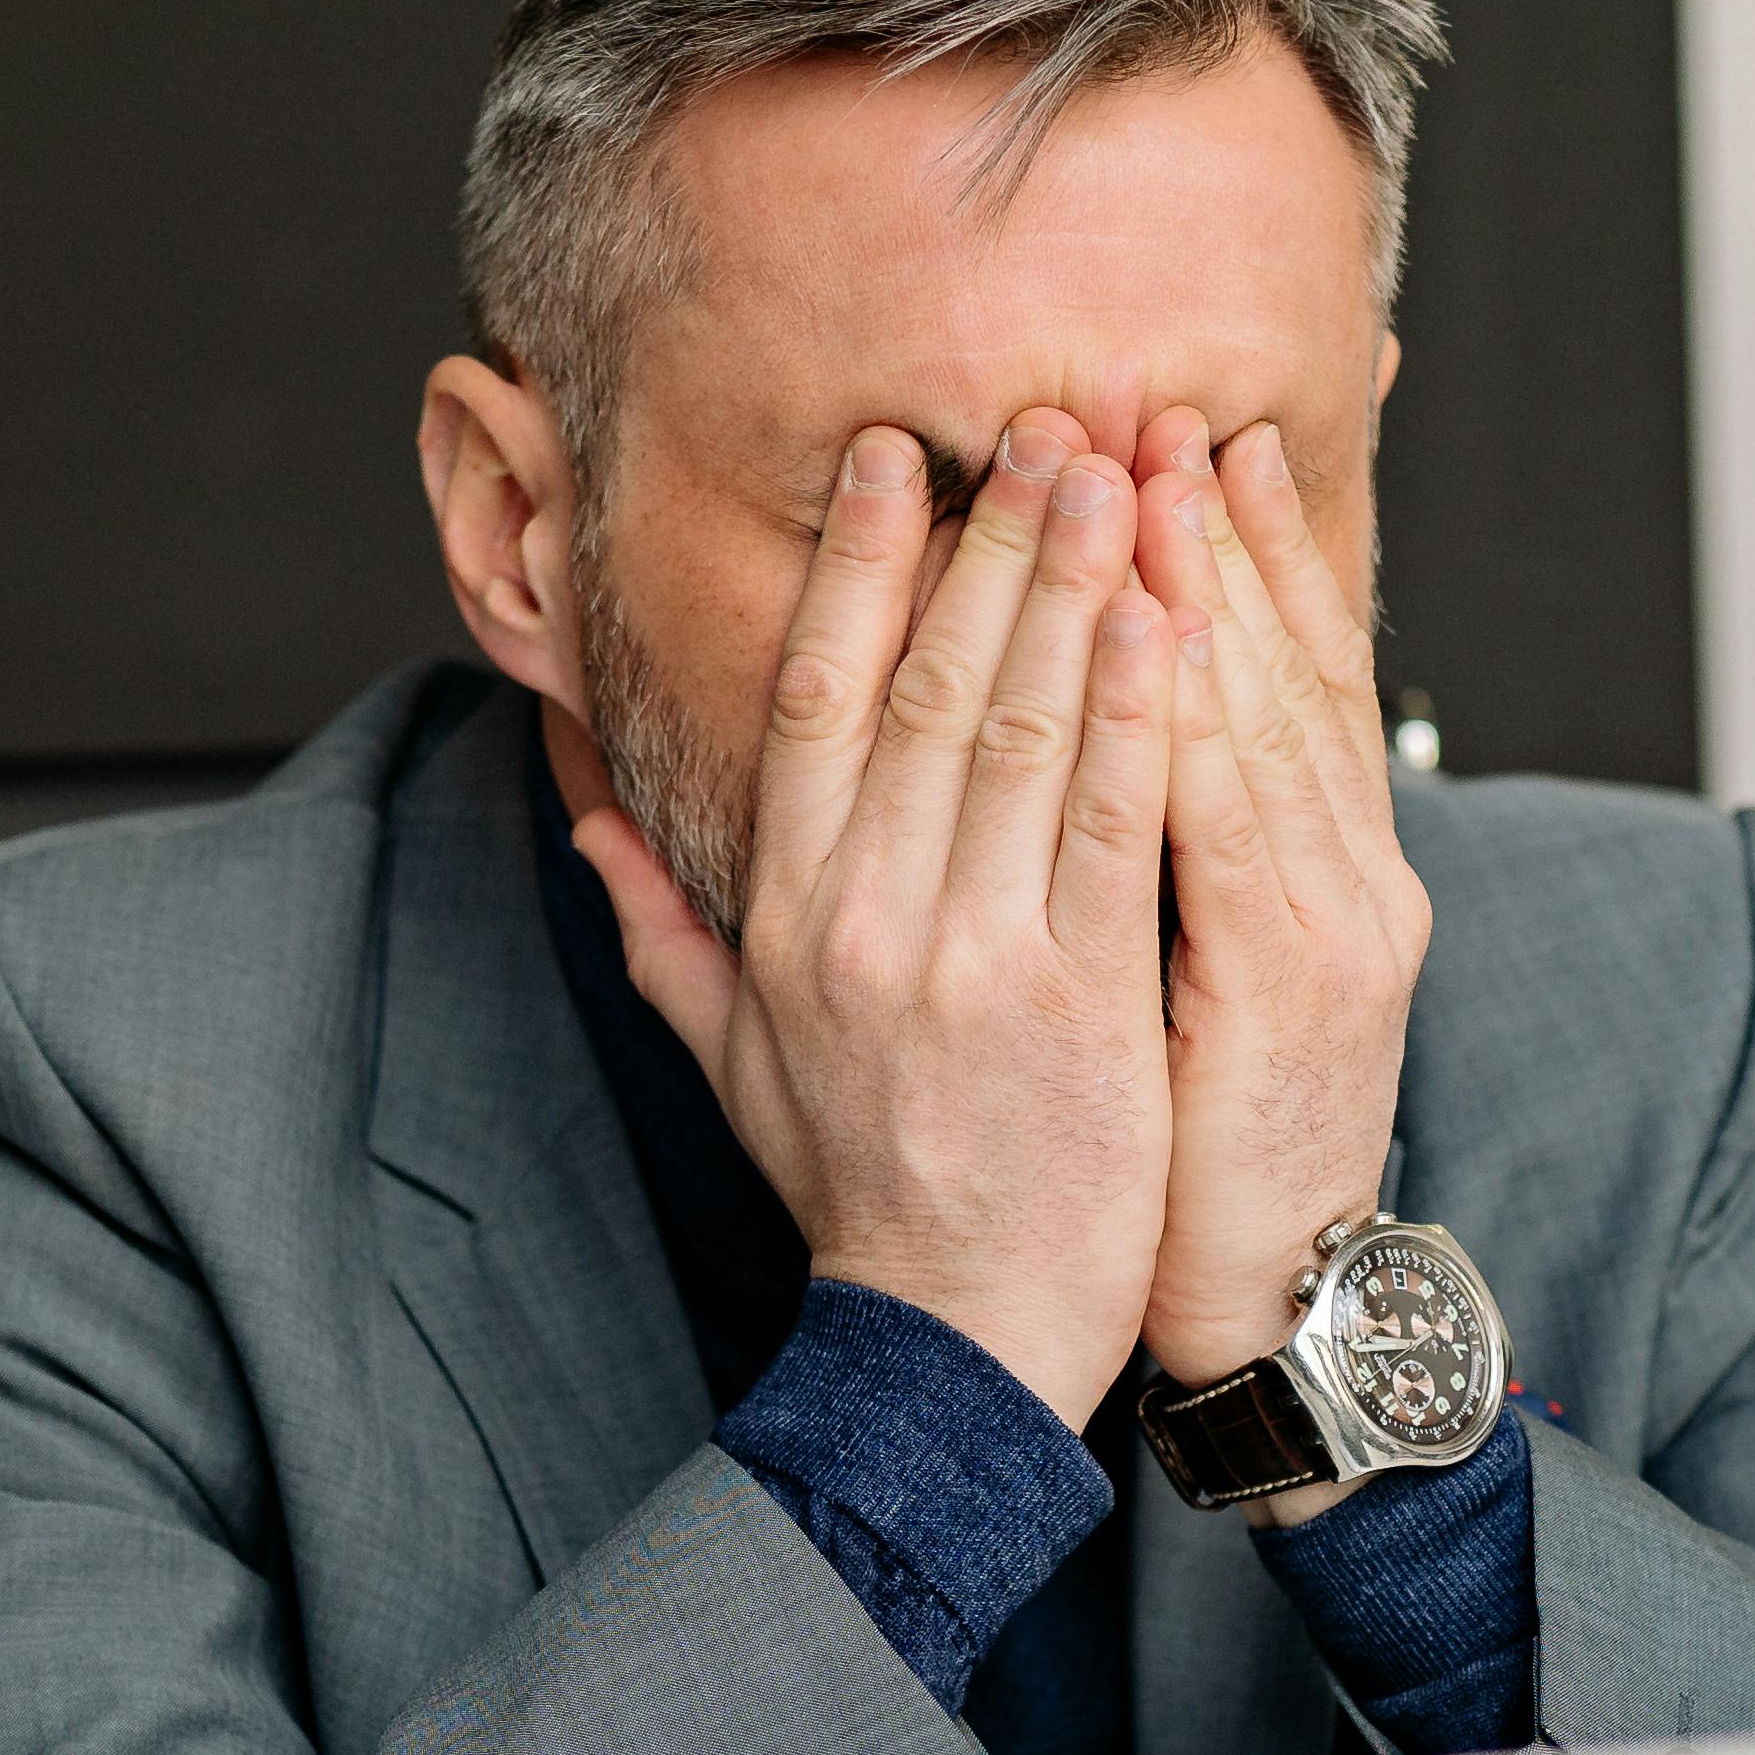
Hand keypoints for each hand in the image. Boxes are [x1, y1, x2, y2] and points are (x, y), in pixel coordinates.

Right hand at [564, 413, 1176, 1427]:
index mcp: (789, 916)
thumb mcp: (733, 1060)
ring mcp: (976, 957)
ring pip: (1024, 731)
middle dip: (986, 539)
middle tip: (1037, 421)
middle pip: (928, 685)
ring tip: (1118, 474)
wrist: (953, 1333)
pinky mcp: (1081, 1000)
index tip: (895, 457)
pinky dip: (1139, 715)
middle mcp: (871, 919)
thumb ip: (661, 931)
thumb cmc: (858, 1191)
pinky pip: (1114, 827)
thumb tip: (585, 821)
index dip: (857, 566)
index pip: (818, 700)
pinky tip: (1169, 620)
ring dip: (1075, 589)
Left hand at [1128, 411, 1431, 1453]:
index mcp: (1317, 869)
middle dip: (1214, 529)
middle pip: (1282, 665)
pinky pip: (1233, 824)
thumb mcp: (1193, 989)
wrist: (1270, 1302)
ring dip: (1210, 584)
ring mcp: (1333, 922)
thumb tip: (1091, 758)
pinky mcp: (1291, 983)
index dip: (1245, 554)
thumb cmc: (1199, 1152)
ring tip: (1153, 466)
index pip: (1285, 676)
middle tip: (1158, 403)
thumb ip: (1158, 865)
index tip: (1192, 441)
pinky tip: (1154, 630)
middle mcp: (1347, 873)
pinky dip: (1196, 719)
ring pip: (1266, 714)